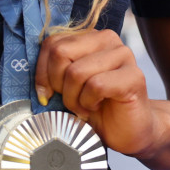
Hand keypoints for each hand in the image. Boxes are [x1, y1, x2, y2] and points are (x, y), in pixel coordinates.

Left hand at [34, 28, 167, 157]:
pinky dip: (89, 103)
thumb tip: (35, 76)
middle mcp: (107, 39)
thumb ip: (54, 70)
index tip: (46, 93)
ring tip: (85, 106)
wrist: (129, 132)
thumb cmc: (95, 108)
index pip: (52, 43)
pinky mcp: (134, 76)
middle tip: (71, 100)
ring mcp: (123, 55)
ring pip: (76, 72)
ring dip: (74, 98)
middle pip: (60, 53)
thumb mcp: (66, 85)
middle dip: (58, 85)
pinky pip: (95, 85)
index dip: (42, 72)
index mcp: (89, 37)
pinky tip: (97, 108)